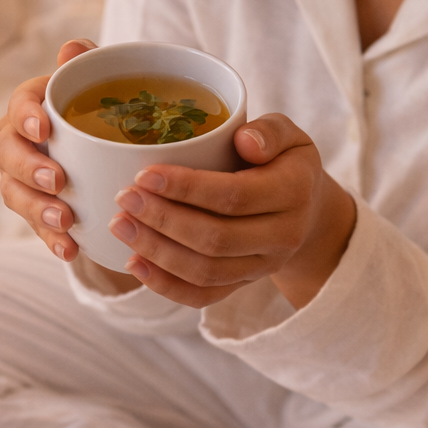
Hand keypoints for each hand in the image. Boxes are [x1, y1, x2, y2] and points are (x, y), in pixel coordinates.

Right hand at [0, 38, 141, 293]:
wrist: (107, 147)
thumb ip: (87, 65)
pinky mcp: (36, 209)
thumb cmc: (101, 107)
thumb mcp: (100, 84)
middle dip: (28, 168)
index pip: (19, 105)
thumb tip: (72, 48)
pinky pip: (36, 227)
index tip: (44, 128)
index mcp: (33, 105)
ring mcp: (22, 178)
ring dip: (37, 208)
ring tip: (65, 220)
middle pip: (7, 153)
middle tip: (56, 180)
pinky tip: (70, 249)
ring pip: (15, 193)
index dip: (26, 116)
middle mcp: (19, 140)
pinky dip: (52, 239)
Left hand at [107, 114, 356, 309]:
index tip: (144, 174)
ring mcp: (263, 267)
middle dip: (163, 220)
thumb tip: (244, 141)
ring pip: (205, 271)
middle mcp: (282, 237)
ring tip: (120, 225)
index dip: (186, 188)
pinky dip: (166, 285)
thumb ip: (270, 131)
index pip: (233, 196)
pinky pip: (204, 296)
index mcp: (293, 193)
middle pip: (215, 239)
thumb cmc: (285, 161)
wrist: (307, 209)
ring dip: (157, 252)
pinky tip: (134, 263)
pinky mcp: (244, 284)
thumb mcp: (289, 135)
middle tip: (124, 198)